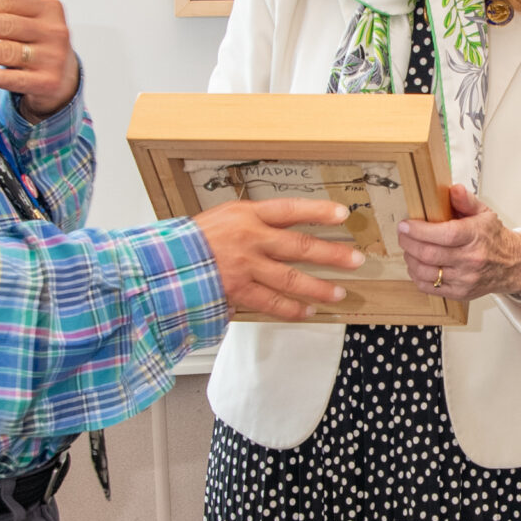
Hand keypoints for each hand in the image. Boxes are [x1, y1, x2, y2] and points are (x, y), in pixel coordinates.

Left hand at [0, 0, 79, 117]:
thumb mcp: (21, 21)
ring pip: (7, 51)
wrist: (64, 77)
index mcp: (49, 9)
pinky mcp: (49, 82)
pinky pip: (15, 79)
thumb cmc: (36, 44)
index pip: (10, 2)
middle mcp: (55, 32)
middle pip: (6, 25)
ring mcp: (54, 58)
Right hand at [197, 198, 363, 320]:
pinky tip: (307, 311)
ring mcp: (245, 266)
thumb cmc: (194, 240)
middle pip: (300, 246)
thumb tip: (284, 228)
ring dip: (319, 287)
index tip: (342, 215)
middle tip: (355, 259)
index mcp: (246, 214)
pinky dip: (292, 309)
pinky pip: (272, 303)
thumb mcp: (224, 217)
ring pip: (291, 279)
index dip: (318, 211)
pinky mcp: (239, 291)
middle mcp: (250, 238)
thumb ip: (254, 222)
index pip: (290, 209)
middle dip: (332, 254)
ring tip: (339, 293)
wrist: (165, 262)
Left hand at [396, 183, 520, 300]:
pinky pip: (430, 287)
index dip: (419, 230)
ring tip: (409, 249)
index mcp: (475, 236)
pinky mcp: (460, 293)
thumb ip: (466, 201)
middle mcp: (470, 260)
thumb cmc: (493, 238)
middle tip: (403, 235)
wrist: (511, 265)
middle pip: (429, 254)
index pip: (443, 234)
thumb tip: (453, 189)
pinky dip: (417, 276)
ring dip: (410, 259)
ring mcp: (465, 279)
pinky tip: (417, 266)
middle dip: (408, 243)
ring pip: (425, 272)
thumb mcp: (484, 213)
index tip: (405, 225)